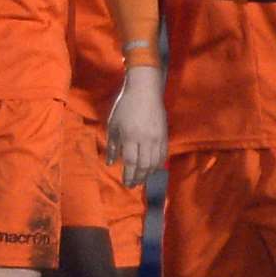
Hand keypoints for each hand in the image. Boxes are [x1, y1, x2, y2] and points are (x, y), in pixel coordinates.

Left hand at [106, 64, 166, 186]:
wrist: (145, 91)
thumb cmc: (125, 106)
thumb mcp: (113, 124)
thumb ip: (112, 145)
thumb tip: (111, 163)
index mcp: (130, 136)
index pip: (131, 162)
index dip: (129, 175)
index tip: (126, 183)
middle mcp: (145, 139)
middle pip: (144, 165)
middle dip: (138, 178)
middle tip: (133, 185)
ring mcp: (157, 137)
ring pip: (155, 162)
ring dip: (148, 173)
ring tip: (142, 179)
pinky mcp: (164, 135)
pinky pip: (163, 154)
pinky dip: (158, 164)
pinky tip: (152, 168)